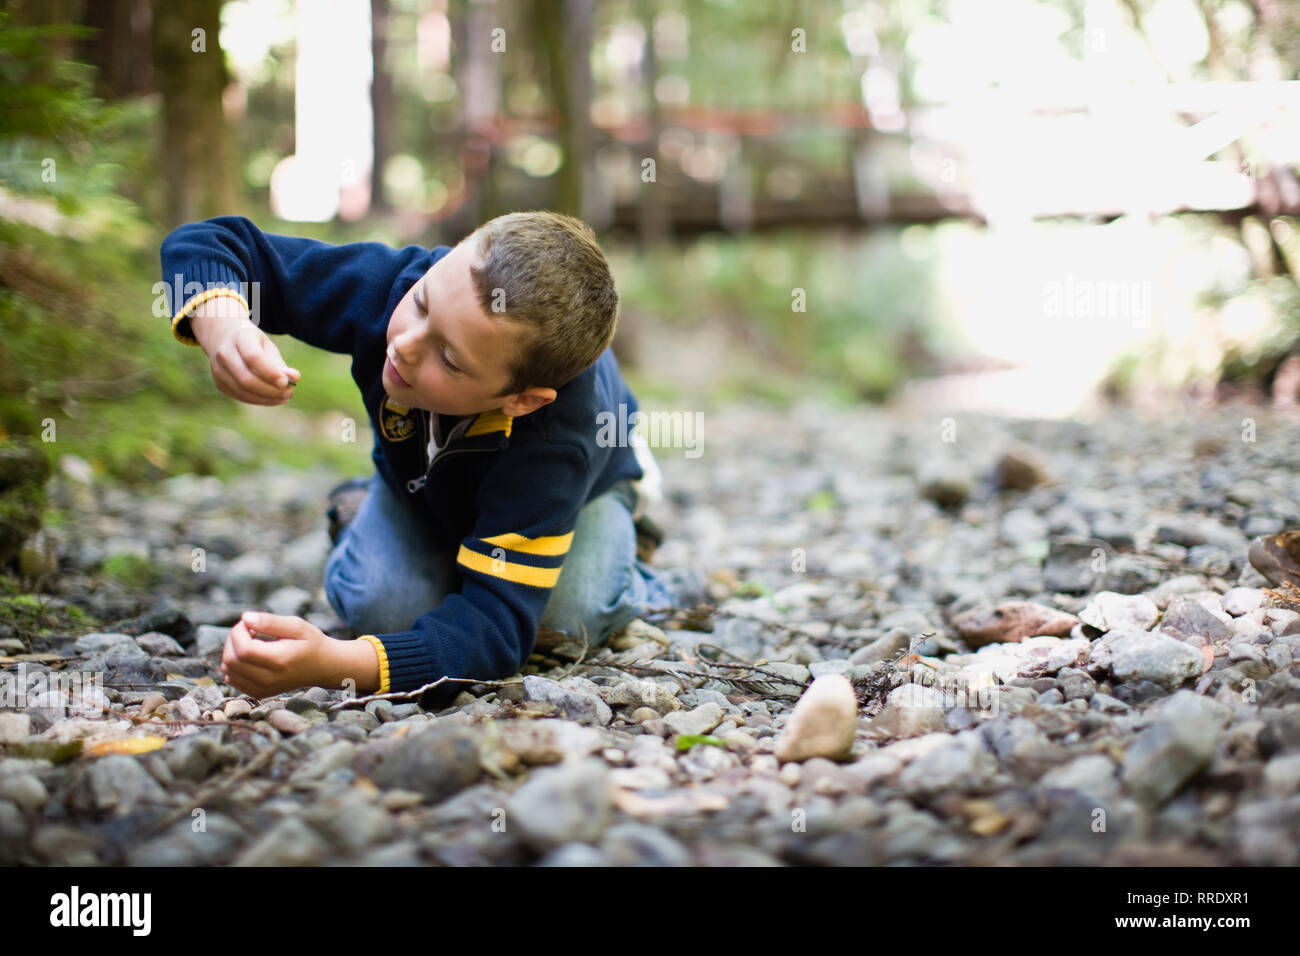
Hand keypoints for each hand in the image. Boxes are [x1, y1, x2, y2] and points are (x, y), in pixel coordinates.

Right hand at [200, 309, 300, 405]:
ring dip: (267, 398)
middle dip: (270, 390)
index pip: (253, 357)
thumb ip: (279, 363)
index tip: (286, 382)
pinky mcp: (219, 383)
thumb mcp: (267, 346)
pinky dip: (259, 400)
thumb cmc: (252, 342)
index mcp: (239, 337)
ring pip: (243, 391)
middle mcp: (224, 353)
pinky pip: (240, 396)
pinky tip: (273, 399)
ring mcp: (218, 369)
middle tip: (289, 392)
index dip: (270, 372)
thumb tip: (295, 378)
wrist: (223, 337)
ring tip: (284, 397)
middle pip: (246, 378)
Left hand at [219, 612, 333, 697]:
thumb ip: (271, 621)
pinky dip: (234, 664)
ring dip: (232, 651)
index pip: (243, 649)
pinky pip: (231, 678)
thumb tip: (245, 618)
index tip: (249, 623)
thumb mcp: (297, 626)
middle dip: (233, 640)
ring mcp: (262, 689)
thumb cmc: (311, 643)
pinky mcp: (257, 693)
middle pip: (231, 660)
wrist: (323, 667)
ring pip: (228, 669)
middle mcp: (268, 679)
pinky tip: (249, 655)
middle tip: (249, 630)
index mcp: (279, 661)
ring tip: (250, 642)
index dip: (238, 632)